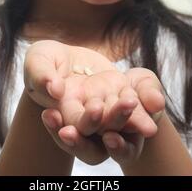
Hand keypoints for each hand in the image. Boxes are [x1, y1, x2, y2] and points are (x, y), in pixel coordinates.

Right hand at [24, 40, 163, 164]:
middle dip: (112, 122)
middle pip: (100, 134)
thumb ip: (41, 74)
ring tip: (140, 114)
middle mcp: (87, 119)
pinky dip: (144, 102)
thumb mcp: (38, 60)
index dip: (79, 130)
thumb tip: (54, 90)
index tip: (93, 110)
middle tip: (125, 104)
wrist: (65, 55)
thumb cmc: (46, 59)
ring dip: (132, 120)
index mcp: (63, 115)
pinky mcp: (121, 94)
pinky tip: (153, 101)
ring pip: (121, 125)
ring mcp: (106, 109)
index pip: (72, 132)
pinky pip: (136, 105)